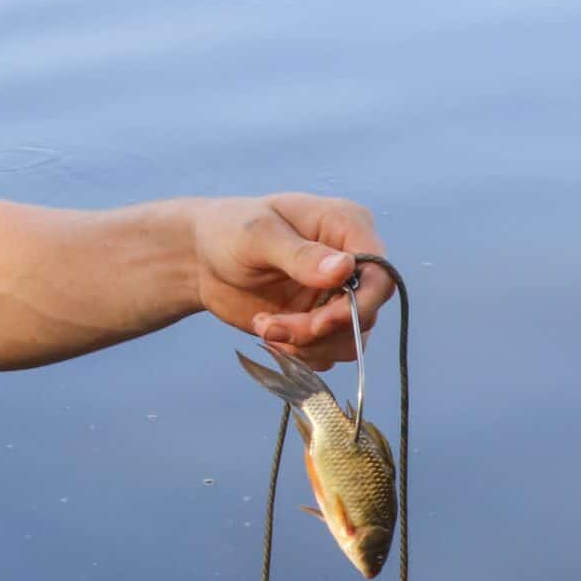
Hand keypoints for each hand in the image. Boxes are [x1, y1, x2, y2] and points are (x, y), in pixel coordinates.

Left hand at [190, 193, 390, 370]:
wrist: (201, 259)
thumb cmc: (228, 231)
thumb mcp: (257, 236)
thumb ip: (300, 254)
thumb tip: (344, 269)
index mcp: (347, 227)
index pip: (380, 274)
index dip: (360, 305)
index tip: (318, 322)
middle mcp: (352, 263)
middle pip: (364, 313)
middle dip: (320, 330)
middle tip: (271, 328)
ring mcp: (337, 295)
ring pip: (349, 340)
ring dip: (307, 346)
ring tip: (264, 328)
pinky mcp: (320, 322)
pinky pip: (327, 353)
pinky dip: (299, 354)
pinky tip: (269, 334)